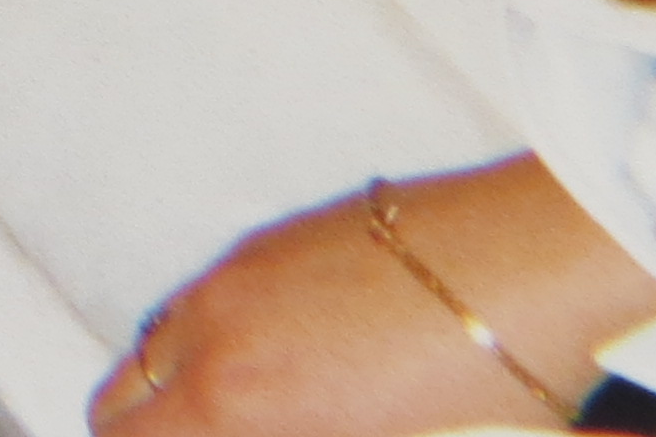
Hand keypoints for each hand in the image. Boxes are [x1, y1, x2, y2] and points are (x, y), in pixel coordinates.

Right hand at [92, 159, 655, 435]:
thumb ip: (282, 431)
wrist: (537, 262)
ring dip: (176, 390)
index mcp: (234, 399)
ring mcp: (238, 271)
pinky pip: (202, 302)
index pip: (124, 436)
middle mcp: (213, 326)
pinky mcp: (274, 240)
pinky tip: (288, 367)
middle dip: (146, 433)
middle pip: (118, 399)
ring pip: (158, 345)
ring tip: (249, 421)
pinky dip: (211, 342)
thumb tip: (263, 425)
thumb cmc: (485, 388)